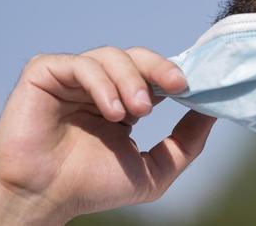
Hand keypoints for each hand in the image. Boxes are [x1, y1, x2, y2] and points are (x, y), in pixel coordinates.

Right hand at [0, 47, 215, 224]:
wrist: (43, 200)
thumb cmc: (91, 187)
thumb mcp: (154, 169)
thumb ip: (185, 143)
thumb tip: (212, 113)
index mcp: (122, 100)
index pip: (153, 74)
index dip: (173, 74)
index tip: (194, 86)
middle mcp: (98, 85)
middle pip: (137, 57)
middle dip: (160, 69)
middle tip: (177, 87)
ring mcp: (71, 78)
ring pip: (110, 56)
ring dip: (131, 80)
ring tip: (138, 110)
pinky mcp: (44, 74)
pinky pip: (80, 64)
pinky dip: (101, 83)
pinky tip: (111, 111)